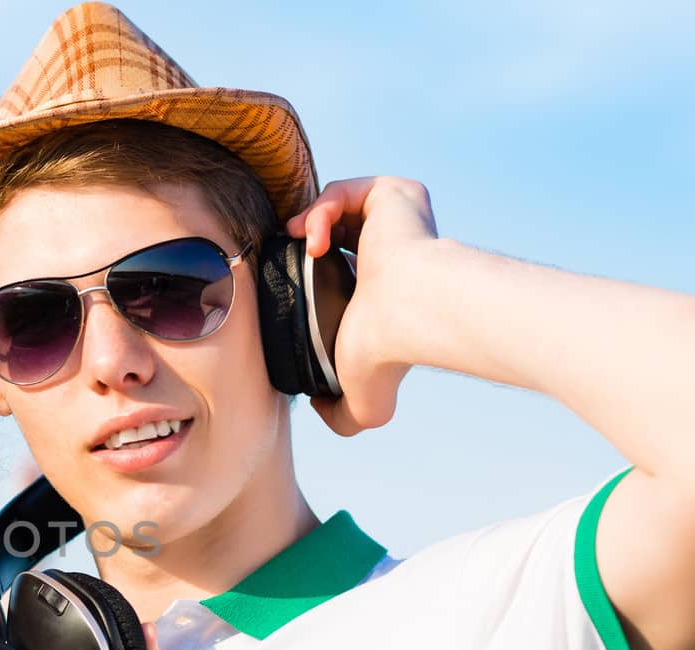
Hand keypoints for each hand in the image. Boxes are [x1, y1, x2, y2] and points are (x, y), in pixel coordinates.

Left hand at [286, 176, 436, 436]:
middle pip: (336, 230)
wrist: (411, 314)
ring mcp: (398, 218)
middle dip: (303, 239)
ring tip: (298, 243)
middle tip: (283, 256)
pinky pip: (344, 191)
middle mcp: (395, 247)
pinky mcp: (396, 194)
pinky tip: (309, 236)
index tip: (285, 283)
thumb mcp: (363, 401)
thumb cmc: (390, 352)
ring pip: (338, 206)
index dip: (306, 271)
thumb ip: (340, 414)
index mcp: (385, 284)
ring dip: (310, 221)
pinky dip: (321, 208)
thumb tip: (318, 409)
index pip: (341, 268)